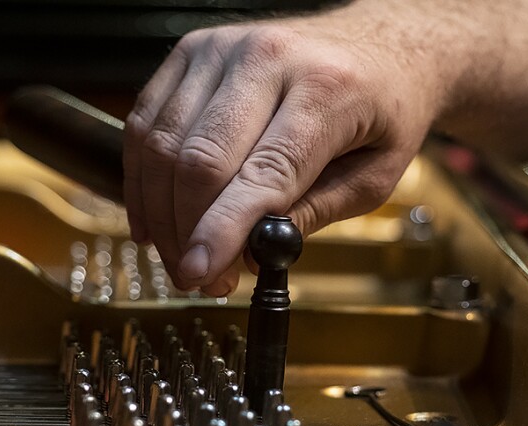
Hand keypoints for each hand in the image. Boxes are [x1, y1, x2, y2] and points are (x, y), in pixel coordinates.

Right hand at [123, 6, 441, 295]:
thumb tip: (252, 253)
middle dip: (189, 232)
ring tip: (181, 255)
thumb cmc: (385, 106)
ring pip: (164, 143)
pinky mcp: (194, 50)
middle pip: (200, 159)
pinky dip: (142, 175)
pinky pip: (148, 119)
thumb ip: (315, 213)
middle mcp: (268, 58)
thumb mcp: (375, 174)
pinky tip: (153, 216)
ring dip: (160, 213)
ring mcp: (223, 49)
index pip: (262, 173)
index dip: (223, 231)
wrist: (380, 45)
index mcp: (326, 89)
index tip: (201, 274)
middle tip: (199, 278)